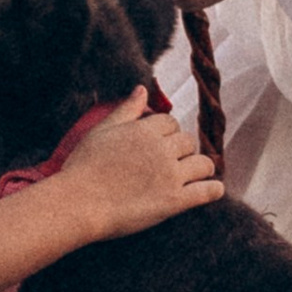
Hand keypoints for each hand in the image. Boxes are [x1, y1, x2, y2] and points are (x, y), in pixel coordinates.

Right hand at [60, 89, 222, 236]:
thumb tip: (143, 89)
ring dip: (200, 168)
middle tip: (171, 163)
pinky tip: (211, 190)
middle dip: (182, 150)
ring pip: (203, 164)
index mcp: (144, 130)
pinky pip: (208, 192)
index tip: (159, 145)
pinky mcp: (174, 202)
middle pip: (188, 142)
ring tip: (192, 176)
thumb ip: (127, 110)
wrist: (78, 203)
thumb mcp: (102, 130)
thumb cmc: (84, 167)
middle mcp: (161, 150)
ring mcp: (170, 176)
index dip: (167, 133)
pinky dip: (213, 190)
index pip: (170, 123)